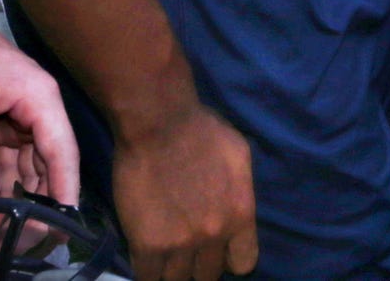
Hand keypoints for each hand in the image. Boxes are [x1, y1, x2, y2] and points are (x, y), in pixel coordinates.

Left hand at [0, 0, 80, 212]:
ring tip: (1, 231)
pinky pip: (6, 158)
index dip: (65, 188)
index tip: (62, 223)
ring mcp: (16, 115)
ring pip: (27, 165)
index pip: (62, 149)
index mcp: (37, 96)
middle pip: (49, 162)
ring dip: (18, 197)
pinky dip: (0, 183)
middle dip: (39, 201)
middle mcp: (34, 106)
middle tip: (23, 238)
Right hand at [114, 104, 256, 280]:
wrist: (159, 123)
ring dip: (172, 270)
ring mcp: (180, 243)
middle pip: (208, 275)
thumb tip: (236, 211)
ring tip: (165, 254)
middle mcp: (214, 235)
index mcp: (241, 215)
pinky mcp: (147, 244)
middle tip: (186, 249)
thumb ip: (240, 192)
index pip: (243, 264)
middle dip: (198, 264)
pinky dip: (147, 272)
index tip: (217, 249)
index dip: (229, 258)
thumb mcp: (239, 158)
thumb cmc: (202, 130)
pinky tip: (145, 258)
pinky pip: (147, 277)